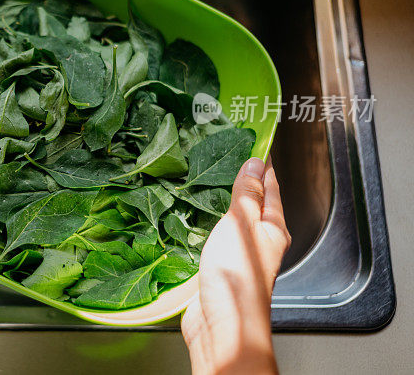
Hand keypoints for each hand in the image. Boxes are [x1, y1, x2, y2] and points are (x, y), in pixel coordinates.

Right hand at [181, 156, 290, 374]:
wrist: (222, 322)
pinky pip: (218, 239)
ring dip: (225, 206)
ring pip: (236, 223)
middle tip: (231, 161)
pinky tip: (197, 221)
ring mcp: (241, 258)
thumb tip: (255, 164)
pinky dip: (210, 225)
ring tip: (211, 186)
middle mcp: (261, 243)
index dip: (264, 168)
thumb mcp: (242, 223)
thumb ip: (247, 194)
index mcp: (273, 230)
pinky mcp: (221, 270)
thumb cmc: (237, 274)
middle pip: (256, 207)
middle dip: (246, 185)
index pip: (271, 190)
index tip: (257, 147)